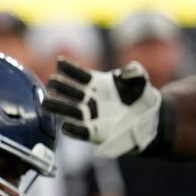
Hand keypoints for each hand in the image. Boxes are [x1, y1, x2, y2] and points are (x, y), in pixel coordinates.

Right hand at [43, 57, 161, 156]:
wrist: (149, 120)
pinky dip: (72, 130)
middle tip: (53, 81)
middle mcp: (88, 98)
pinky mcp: (94, 133)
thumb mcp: (140, 80)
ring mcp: (89, 115)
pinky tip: (65, 126)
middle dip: (60, 86)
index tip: (60, 63)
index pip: (78, 74)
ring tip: (46, 103)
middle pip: (68, 91)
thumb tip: (126, 73)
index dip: (69, 68)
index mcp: (95, 83)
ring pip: (68, 110)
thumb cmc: (139, 97)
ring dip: (58, 106)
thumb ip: (135, 72)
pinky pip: (80, 132)